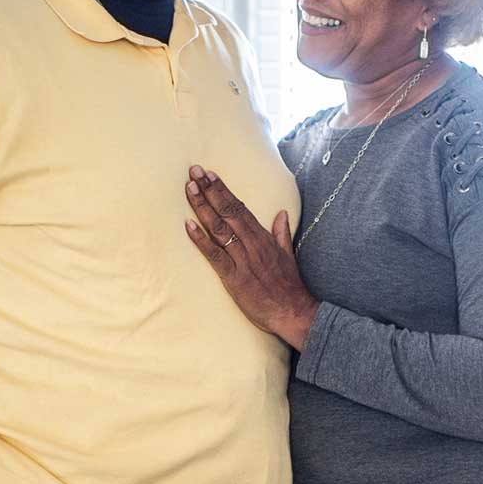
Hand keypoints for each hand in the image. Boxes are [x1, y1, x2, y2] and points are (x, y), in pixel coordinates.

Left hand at [184, 165, 319, 350]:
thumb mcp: (288, 255)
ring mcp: (242, 260)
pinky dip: (201, 239)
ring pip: (219, 228)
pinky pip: (215, 255)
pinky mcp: (234, 278)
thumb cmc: (290, 287)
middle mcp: (252, 244)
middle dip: (210, 190)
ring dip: (203, 207)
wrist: (294, 313)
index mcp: (263, 238)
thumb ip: (281, 234)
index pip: (240, 208)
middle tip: (194, 171)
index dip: (223, 190)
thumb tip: (282, 213)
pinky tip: (188, 225)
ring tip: (190, 188)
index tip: (210, 174)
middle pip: (227, 211)